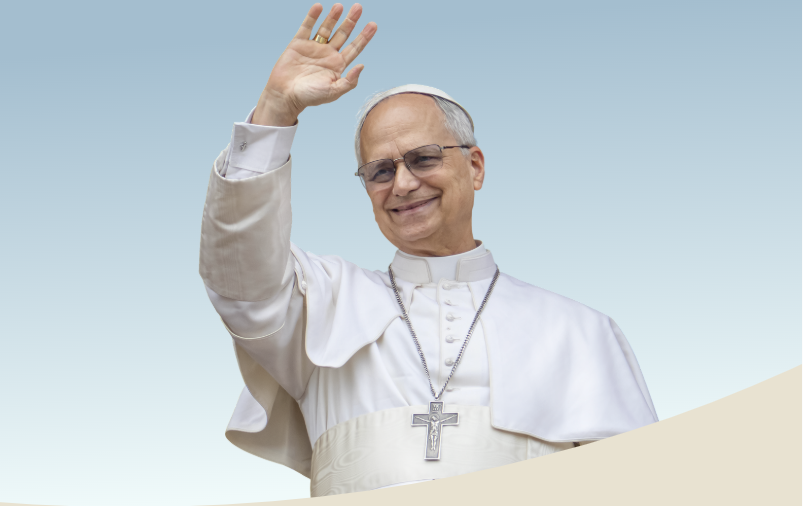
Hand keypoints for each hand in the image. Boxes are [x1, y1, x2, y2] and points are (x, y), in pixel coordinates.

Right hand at [253, 3, 376, 126]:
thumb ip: (349, 82)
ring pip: (326, 28)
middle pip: (343, 34)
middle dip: (351, 21)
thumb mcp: (333, 92)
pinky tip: (319, 7)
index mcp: (338, 65)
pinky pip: (307, 27)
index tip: (373, 25)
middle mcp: (327, 54)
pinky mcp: (298, 44)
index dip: (364, 37)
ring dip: (333, 17)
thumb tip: (361, 66)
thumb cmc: (310, 97)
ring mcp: (313, 47)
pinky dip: (312, 17)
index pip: (354, 48)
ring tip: (340, 6)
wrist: (285, 96)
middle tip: (358, 7)